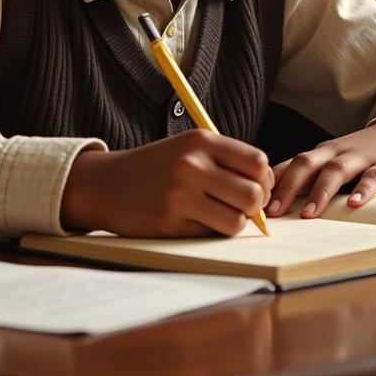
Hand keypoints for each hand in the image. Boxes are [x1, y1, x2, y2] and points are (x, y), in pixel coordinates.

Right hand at [61, 130, 273, 236]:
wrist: (108, 183)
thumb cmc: (158, 166)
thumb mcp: (189, 147)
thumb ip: (226, 160)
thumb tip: (266, 189)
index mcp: (201, 141)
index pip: (257, 162)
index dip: (265, 179)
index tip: (257, 187)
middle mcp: (192, 165)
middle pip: (253, 194)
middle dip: (255, 206)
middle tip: (243, 207)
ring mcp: (180, 195)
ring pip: (236, 220)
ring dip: (235, 222)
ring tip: (222, 216)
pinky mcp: (169, 223)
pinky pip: (211, 234)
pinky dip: (212, 232)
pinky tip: (198, 221)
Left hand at [267, 118, 375, 218]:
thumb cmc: (360, 156)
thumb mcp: (332, 162)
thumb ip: (310, 178)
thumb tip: (275, 202)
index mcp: (321, 153)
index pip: (291, 164)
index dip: (272, 182)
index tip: (254, 201)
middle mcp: (336, 152)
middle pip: (307, 163)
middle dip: (288, 187)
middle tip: (273, 211)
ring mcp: (361, 158)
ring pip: (336, 170)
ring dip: (320, 192)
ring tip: (308, 214)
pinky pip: (374, 177)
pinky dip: (364, 189)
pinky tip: (355, 204)